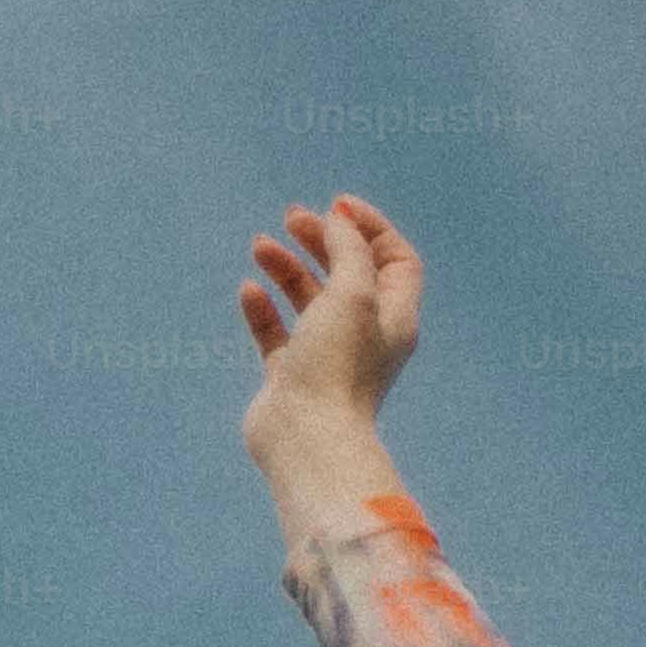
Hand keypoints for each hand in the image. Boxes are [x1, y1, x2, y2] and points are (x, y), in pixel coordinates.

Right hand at [236, 193, 423, 451]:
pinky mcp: (290, 376)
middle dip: (323, 240)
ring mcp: (326, 356)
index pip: (396, 261)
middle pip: (349, 273)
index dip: (371, 228)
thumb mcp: (352, 294)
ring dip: (287, 267)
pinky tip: (249, 290)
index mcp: (394, 319)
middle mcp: (365, 336)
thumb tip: (340, 219)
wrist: (307, 439)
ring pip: (308, 299)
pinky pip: (276, 333)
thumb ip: (349, 250)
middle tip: (292, 217)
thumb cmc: (337, 367)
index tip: (337, 207)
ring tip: (261, 246)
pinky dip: (264, 308)